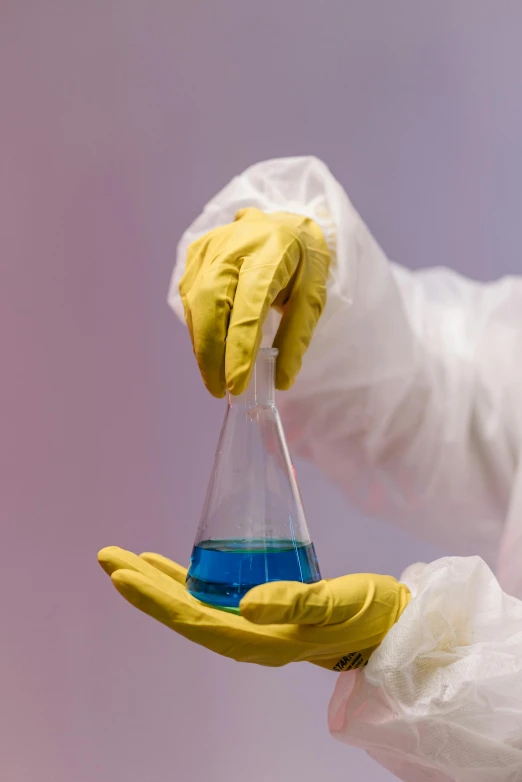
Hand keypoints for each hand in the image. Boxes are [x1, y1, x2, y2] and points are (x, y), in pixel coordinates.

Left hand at [98, 547, 409, 670]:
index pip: (195, 620)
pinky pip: (212, 596)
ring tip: (126, 560)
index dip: (156, 599)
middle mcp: (248, 636)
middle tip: (106, 557)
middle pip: (184, 610)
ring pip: (192, 602)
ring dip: (158, 582)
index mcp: (260, 641)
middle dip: (143, 586)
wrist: (390, 625)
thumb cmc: (368, 614)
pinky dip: (185, 579)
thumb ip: (295, 604)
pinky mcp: (260, 610)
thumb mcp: (336, 604)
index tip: (122, 575)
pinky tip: (169, 567)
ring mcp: (252, 624)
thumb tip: (246, 604)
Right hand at [179, 208, 329, 396]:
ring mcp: (209, 247)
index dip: (239, 349)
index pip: (248, 307)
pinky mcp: (196, 255)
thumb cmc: (302, 263)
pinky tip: (211, 348)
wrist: (285, 224)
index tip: (236, 385)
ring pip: (195, 304)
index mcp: (270, 252)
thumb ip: (296, 337)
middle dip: (211, 353)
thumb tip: (280, 380)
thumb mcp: (312, 297)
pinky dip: (199, 329)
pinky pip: (190, 298)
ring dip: (202, 346)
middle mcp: (233, 245)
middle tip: (220, 389)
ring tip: (216, 376)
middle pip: (210, 304)